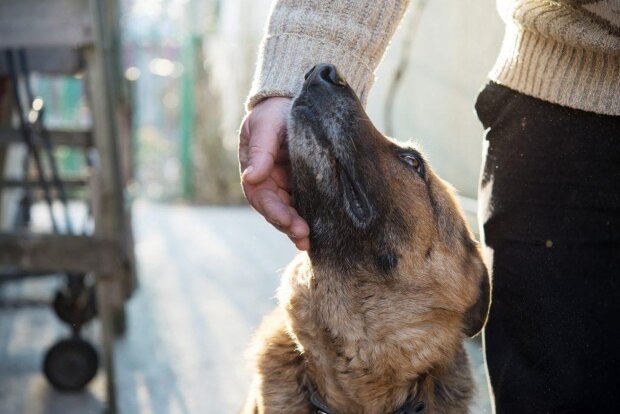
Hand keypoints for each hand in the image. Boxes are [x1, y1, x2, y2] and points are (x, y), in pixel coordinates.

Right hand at [239, 97, 309, 249]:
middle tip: (303, 237)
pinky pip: (306, 204)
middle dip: (288, 225)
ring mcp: (287, 184)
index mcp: (255, 170)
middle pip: (276, 210)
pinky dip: (310, 218)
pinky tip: (321, 231)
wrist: (294, 100)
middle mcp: (269, 182)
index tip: (289, 222)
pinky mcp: (304, 184)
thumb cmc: (275, 111)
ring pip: (290, 211)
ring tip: (310, 241)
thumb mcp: (266, 126)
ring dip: (297, 228)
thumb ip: (261, 151)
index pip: (261, 197)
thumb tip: (251, 178)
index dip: (275, 212)